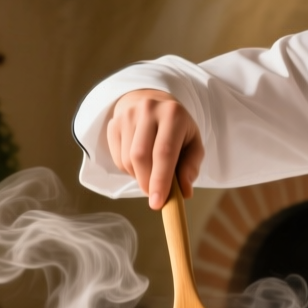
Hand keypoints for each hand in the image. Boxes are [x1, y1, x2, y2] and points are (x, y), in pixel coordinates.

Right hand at [106, 89, 203, 208]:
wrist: (153, 103)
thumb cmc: (178, 130)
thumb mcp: (193, 144)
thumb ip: (191, 167)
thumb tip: (184, 191)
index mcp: (173, 114)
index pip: (164, 152)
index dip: (160, 180)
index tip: (157, 203)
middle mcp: (148, 110)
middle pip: (141, 157)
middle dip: (147, 183)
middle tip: (155, 195)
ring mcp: (127, 115)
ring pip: (127, 160)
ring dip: (139, 176)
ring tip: (151, 172)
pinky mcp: (113, 123)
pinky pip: (117, 158)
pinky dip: (129, 169)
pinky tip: (139, 162)